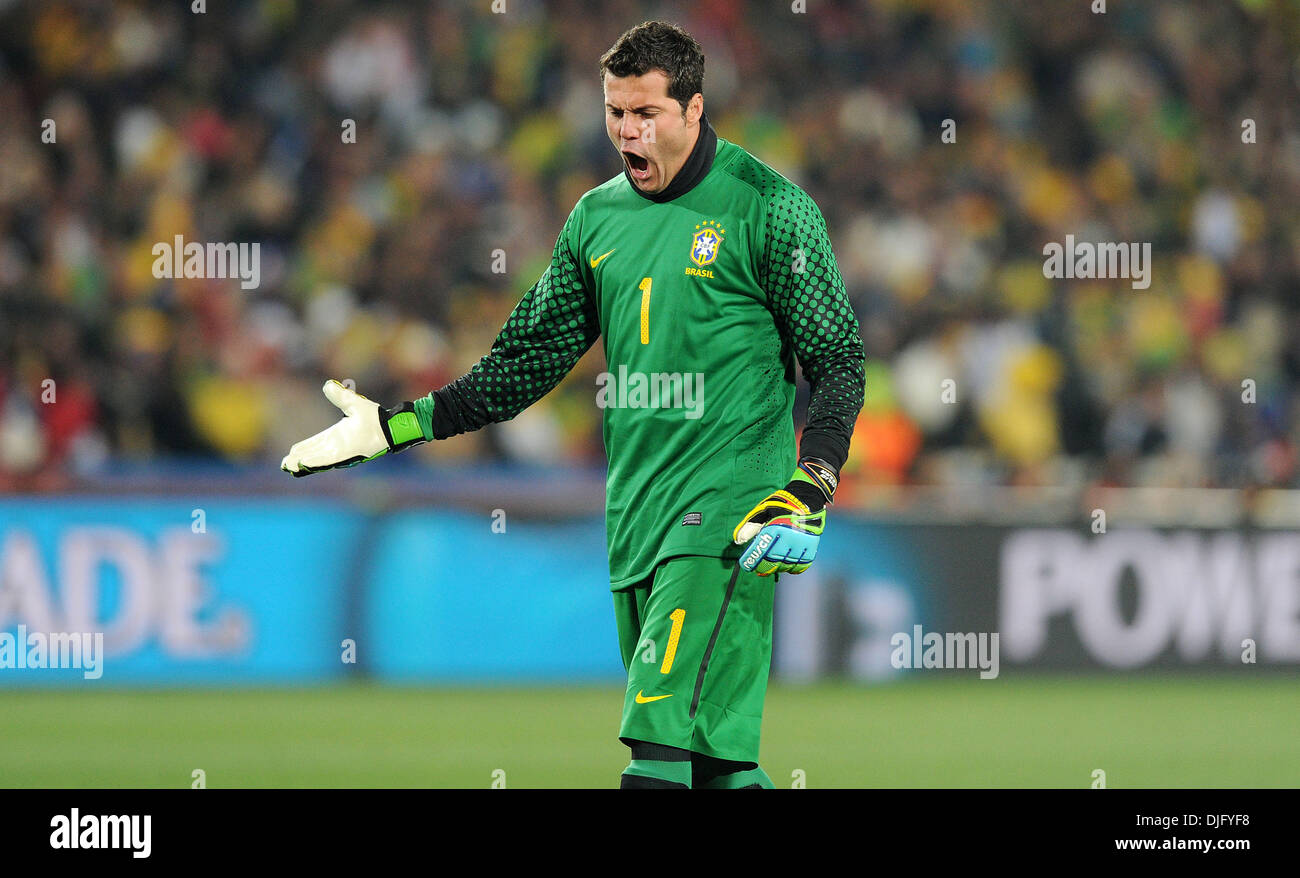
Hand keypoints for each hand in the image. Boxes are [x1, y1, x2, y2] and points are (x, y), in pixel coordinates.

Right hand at [280, 380, 424, 476]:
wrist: (389, 426)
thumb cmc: (375, 417)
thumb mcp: (352, 403)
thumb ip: (339, 396)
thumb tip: (327, 385)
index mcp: (338, 435)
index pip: (316, 443)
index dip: (304, 448)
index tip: (292, 452)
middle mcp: (338, 445)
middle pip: (314, 454)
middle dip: (300, 459)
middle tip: (284, 464)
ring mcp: (342, 451)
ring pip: (318, 459)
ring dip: (304, 463)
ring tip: (289, 467)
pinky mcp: (347, 454)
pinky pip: (327, 460)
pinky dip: (315, 462)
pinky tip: (303, 465)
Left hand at [732, 458, 836, 575]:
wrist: (807, 499)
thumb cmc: (781, 505)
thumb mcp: (763, 511)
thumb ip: (750, 526)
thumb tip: (738, 540)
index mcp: (774, 529)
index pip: (759, 552)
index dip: (750, 562)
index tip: (746, 565)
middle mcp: (788, 539)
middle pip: (771, 563)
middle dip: (762, 568)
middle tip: (757, 568)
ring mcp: (801, 545)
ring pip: (785, 567)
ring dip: (777, 568)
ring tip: (772, 563)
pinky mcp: (811, 548)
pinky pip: (800, 567)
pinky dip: (792, 569)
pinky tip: (785, 565)